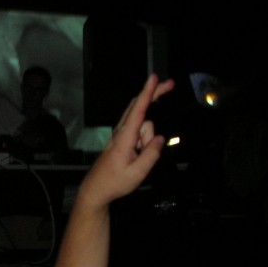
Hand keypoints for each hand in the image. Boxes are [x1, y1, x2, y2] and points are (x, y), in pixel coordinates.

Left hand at [81, 73, 174, 206]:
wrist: (96, 189)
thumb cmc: (115, 182)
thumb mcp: (137, 173)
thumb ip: (151, 154)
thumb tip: (159, 139)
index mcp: (124, 138)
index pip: (138, 110)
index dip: (148, 92)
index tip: (154, 77)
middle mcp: (121, 131)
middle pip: (139, 106)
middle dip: (154, 94)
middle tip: (171, 84)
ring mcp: (120, 134)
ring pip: (143, 125)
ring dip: (148, 139)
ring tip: (138, 159)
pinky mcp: (121, 139)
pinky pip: (139, 132)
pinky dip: (144, 140)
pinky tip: (138, 155)